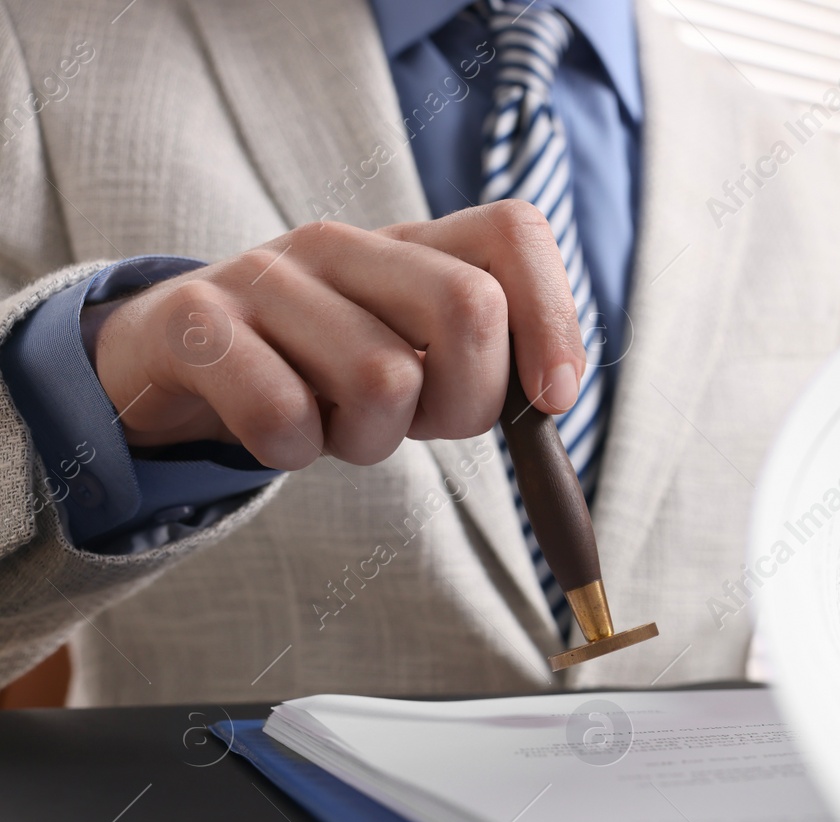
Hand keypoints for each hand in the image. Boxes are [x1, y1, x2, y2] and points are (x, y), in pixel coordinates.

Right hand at [92, 202, 587, 467]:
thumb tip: (554, 392)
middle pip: (468, 306)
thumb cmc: (311, 371)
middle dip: (468, 401)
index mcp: (405, 245)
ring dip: (370, 440)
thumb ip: (482, 362)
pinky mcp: (192, 323)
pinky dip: (293, 451)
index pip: (512, 233)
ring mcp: (263, 276)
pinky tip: (278, 435)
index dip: (553, 318)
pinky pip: (282, 414)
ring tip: (332, 426)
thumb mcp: (405, 357)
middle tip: (421, 425)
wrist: (165, 361)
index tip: (552, 400)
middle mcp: (339, 244)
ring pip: (383, 379)